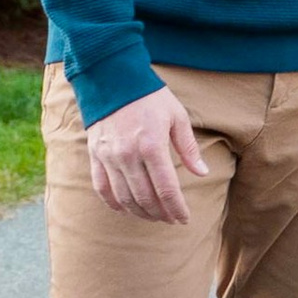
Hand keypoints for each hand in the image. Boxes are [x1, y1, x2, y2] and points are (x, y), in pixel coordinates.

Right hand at [85, 82, 209, 223]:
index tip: (184, 218)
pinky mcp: (95, 155)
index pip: (167, 189)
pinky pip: (102, 188)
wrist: (112, 78)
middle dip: (161, 214)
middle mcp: (128, 155)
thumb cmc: (149, 96)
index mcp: (152, 145)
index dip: (177, 208)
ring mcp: (109, 157)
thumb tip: (202, 173)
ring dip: (140, 212)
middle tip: (171, 219)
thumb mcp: (176, 116)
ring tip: (153, 216)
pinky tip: (125, 209)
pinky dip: (114, 203)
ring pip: (124, 198)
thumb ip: (188, 147)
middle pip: (145, 198)